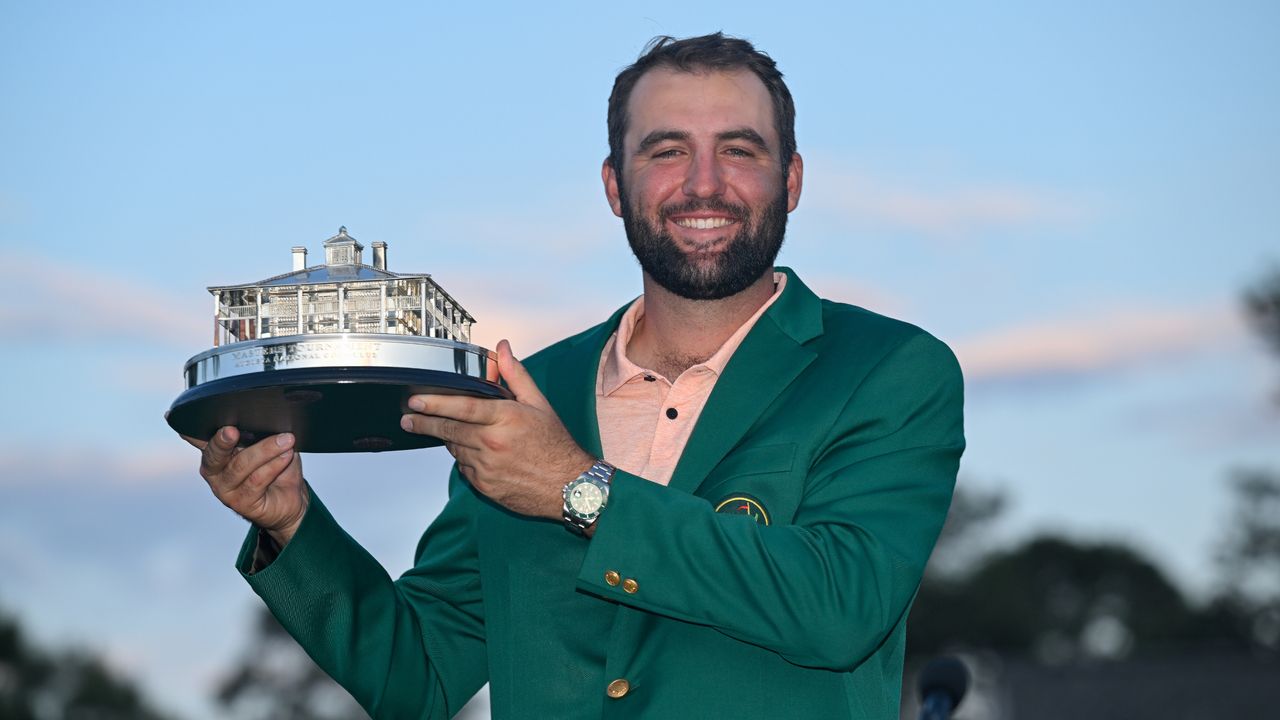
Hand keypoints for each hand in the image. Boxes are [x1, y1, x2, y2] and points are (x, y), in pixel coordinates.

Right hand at [184, 427, 308, 546]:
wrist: (291, 498)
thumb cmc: (276, 466)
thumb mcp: (266, 443)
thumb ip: (256, 432)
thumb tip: (260, 417)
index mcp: (216, 451)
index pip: (197, 438)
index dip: (193, 431)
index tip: (196, 420)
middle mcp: (215, 471)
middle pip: (213, 454)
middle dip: (222, 441)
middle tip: (233, 431)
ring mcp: (226, 489)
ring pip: (240, 466)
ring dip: (265, 450)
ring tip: (286, 440)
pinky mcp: (241, 503)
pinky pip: (257, 480)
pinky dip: (274, 465)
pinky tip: (286, 455)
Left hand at [401, 340, 593, 519]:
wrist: (568, 486)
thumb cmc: (555, 445)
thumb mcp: (539, 404)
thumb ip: (515, 375)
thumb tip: (502, 349)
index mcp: (506, 419)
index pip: (462, 407)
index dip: (435, 403)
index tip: (416, 400)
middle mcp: (493, 444)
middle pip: (449, 430)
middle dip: (425, 422)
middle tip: (409, 417)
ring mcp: (487, 467)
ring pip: (455, 448)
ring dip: (449, 438)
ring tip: (444, 429)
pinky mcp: (484, 486)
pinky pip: (464, 468)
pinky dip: (464, 457)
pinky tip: (473, 451)